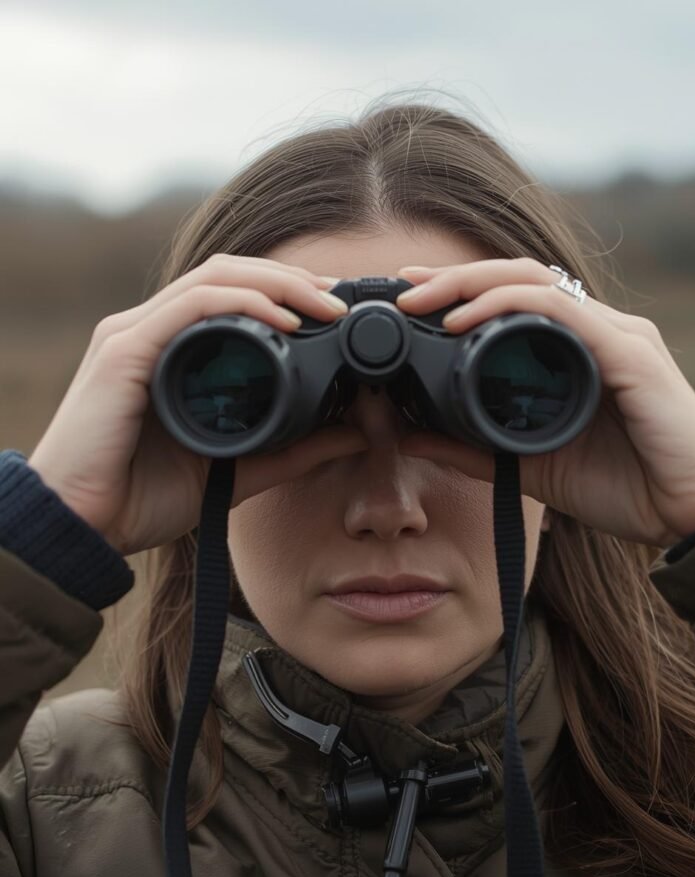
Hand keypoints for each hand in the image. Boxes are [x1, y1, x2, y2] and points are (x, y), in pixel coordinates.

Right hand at [28, 256, 365, 555]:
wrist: (82, 527)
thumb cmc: (142, 498)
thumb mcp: (238, 470)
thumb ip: (293, 450)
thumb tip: (355, 432)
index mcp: (172, 351)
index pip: (232, 294)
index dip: (287, 291)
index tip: (336, 309)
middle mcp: (150, 330)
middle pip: (228, 274)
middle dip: (291, 279)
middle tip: (340, 297)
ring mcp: (133, 335)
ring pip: (213, 279)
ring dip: (276, 284)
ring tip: (323, 303)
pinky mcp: (123, 352)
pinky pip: (190, 307)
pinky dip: (241, 305)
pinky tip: (281, 321)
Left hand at [395, 258, 694, 547]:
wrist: (694, 517)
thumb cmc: (628, 487)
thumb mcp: (531, 467)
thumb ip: (476, 450)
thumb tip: (416, 437)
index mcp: (578, 351)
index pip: (515, 300)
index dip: (462, 290)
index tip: (411, 296)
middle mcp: (599, 331)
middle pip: (520, 278)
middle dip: (456, 276)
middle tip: (404, 284)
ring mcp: (616, 337)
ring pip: (536, 283)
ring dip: (473, 284)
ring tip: (424, 297)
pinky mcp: (629, 354)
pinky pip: (562, 314)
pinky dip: (509, 309)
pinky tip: (468, 322)